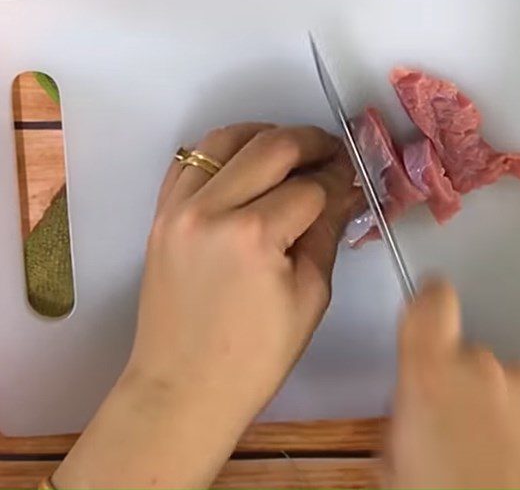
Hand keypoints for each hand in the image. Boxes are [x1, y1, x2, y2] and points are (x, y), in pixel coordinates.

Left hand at [131, 122, 359, 409]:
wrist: (182, 390)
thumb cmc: (254, 357)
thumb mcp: (310, 296)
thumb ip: (326, 232)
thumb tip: (343, 190)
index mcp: (254, 235)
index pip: (310, 186)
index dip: (338, 179)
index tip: (351, 177)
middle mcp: (211, 210)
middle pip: (272, 146)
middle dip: (311, 143)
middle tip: (332, 153)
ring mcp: (179, 209)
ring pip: (226, 139)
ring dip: (265, 136)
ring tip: (291, 150)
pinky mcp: (161, 215)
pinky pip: (190, 161)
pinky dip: (222, 152)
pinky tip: (246, 164)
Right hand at [385, 281, 519, 489]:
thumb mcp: (397, 468)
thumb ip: (406, 419)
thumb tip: (417, 409)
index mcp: (432, 375)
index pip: (431, 302)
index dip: (429, 302)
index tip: (430, 306)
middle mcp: (483, 366)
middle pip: (468, 356)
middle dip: (462, 388)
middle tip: (460, 438)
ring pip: (506, 382)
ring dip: (501, 408)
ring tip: (498, 462)